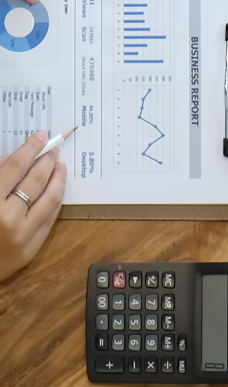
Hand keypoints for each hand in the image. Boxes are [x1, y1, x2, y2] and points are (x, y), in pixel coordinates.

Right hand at [0, 132, 65, 280]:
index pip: (16, 166)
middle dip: (47, 160)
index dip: (30, 148)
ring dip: (58, 179)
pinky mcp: (30, 250)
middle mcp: (9, 218)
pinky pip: (49, 220)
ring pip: (50, 200)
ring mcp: (23, 236)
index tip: (41, 137)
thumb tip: (15, 159)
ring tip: (60, 167)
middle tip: (53, 149)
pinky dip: (55, 202)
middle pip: (36, 180)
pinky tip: (56, 190)